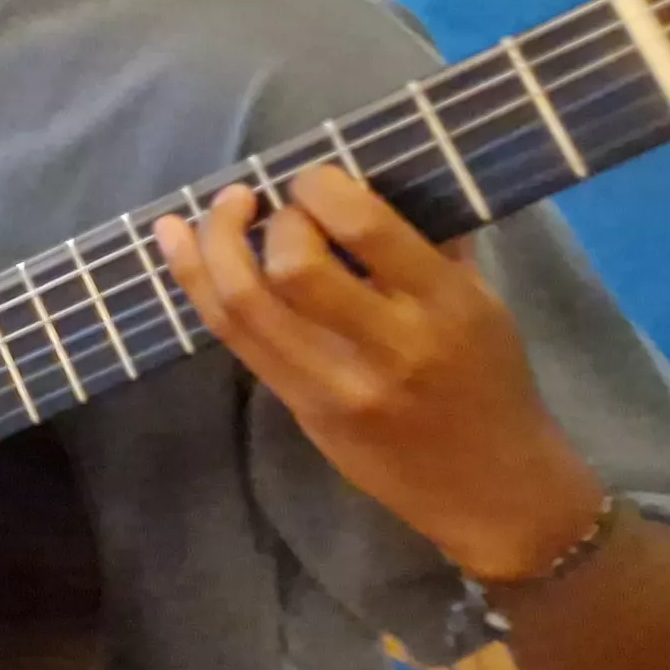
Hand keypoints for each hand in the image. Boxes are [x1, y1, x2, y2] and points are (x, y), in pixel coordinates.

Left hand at [154, 168, 608, 582]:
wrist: (491, 491)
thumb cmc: (490, 382)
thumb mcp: (483, 304)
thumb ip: (430, 243)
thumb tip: (367, 180)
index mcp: (445, 305)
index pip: (366, 229)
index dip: (319, 189)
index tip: (310, 178)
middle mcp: (388, 346)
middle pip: (294, 269)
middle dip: (271, 222)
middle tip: (272, 206)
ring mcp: (335, 385)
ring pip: (243, 306)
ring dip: (212, 246)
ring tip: (210, 210)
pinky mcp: (300, 410)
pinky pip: (234, 339)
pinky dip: (196, 283)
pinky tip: (177, 242)